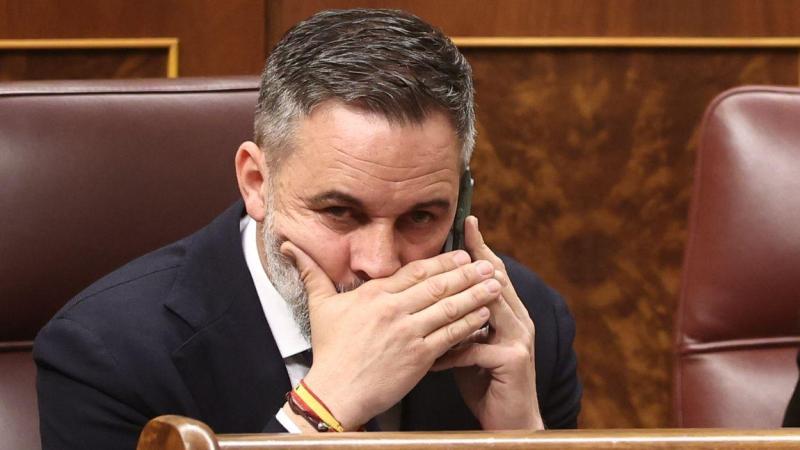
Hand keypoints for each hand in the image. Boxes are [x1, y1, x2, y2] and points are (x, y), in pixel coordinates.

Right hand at [280, 243, 501, 429]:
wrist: (335, 392)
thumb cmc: (328, 351)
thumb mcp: (320, 307)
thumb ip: (311, 273)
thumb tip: (289, 247)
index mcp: (375, 295)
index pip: (416, 271)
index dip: (443, 262)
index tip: (463, 253)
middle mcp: (394, 310)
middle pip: (438, 286)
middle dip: (468, 273)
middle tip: (490, 263)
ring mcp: (408, 333)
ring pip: (449, 308)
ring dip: (476, 295)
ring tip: (496, 284)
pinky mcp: (418, 357)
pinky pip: (450, 336)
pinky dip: (469, 325)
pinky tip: (485, 315)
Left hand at [432, 216, 543, 429]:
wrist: (510, 422)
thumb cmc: (485, 383)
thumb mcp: (469, 346)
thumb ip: (457, 321)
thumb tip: (430, 299)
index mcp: (509, 314)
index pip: (493, 274)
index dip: (480, 248)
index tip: (467, 223)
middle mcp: (519, 320)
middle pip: (495, 281)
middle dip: (477, 256)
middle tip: (462, 233)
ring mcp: (519, 339)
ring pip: (489, 306)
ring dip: (463, 295)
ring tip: (439, 282)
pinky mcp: (513, 360)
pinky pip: (476, 348)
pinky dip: (452, 350)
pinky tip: (433, 355)